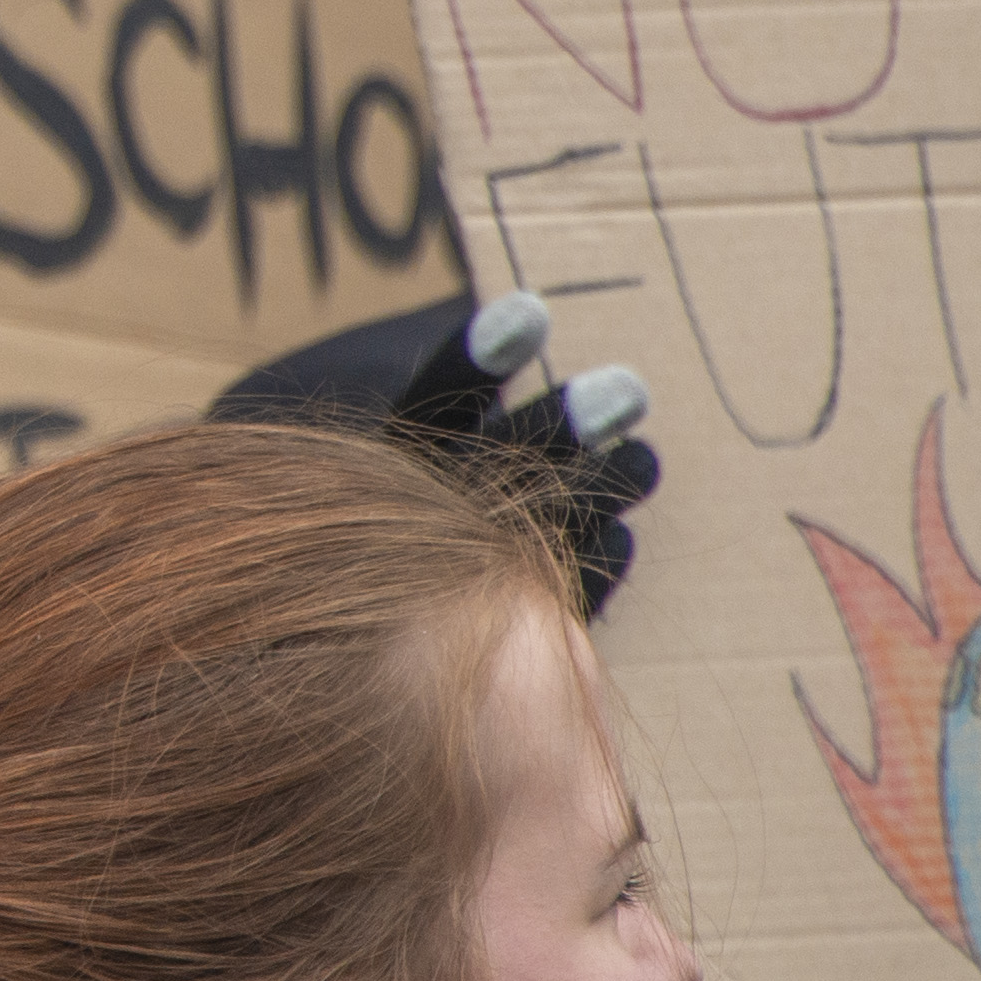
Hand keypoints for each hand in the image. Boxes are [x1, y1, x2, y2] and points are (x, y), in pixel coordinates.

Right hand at [388, 288, 659, 612]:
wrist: (334, 667)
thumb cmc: (369, 535)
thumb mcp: (399, 465)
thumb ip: (454, 421)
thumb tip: (526, 331)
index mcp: (378, 468)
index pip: (431, 401)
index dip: (474, 361)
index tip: (533, 314)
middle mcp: (406, 519)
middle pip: (491, 465)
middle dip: (559, 426)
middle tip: (628, 392)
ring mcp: (449, 580)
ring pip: (527, 531)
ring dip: (593, 493)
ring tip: (646, 459)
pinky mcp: (487, 638)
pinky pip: (543, 604)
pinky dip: (588, 573)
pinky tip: (623, 534)